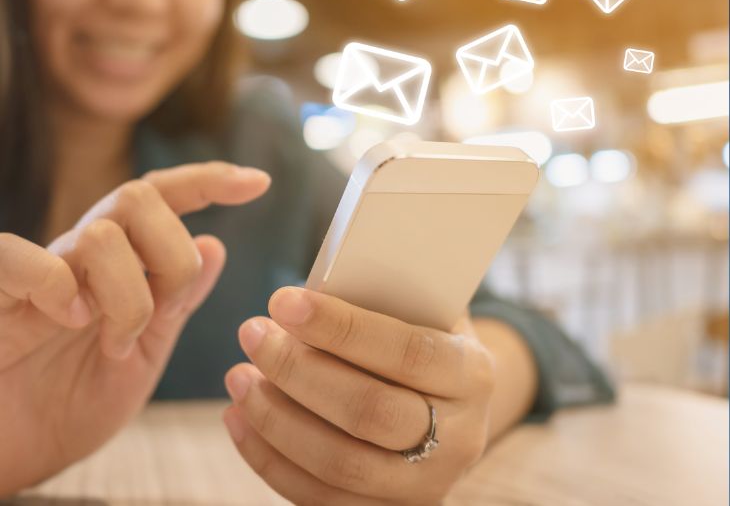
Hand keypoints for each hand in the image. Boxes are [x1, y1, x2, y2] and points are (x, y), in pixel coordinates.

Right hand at [0, 162, 269, 495]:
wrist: (8, 454)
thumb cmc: (70, 404)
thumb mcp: (144, 355)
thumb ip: (176, 303)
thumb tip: (216, 244)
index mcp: (120, 264)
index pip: (164, 198)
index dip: (210, 181)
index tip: (260, 182)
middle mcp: (80, 255)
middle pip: (140, 196)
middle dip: (175, 254)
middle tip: (169, 311)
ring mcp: (37, 272)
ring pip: (100, 233)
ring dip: (128, 295)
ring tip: (118, 343)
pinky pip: (18, 258)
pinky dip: (58, 286)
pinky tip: (72, 320)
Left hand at [223, 287, 494, 505]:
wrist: (448, 404)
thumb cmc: (421, 339)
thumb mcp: (421, 309)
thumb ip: (381, 297)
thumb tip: (307, 289)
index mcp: (471, 374)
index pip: (406, 351)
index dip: (340, 328)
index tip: (283, 302)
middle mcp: (459, 438)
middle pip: (369, 412)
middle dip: (298, 371)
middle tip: (252, 333)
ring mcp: (425, 485)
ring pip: (339, 463)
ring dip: (275, 418)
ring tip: (239, 376)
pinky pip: (320, 498)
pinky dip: (269, 459)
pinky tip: (240, 418)